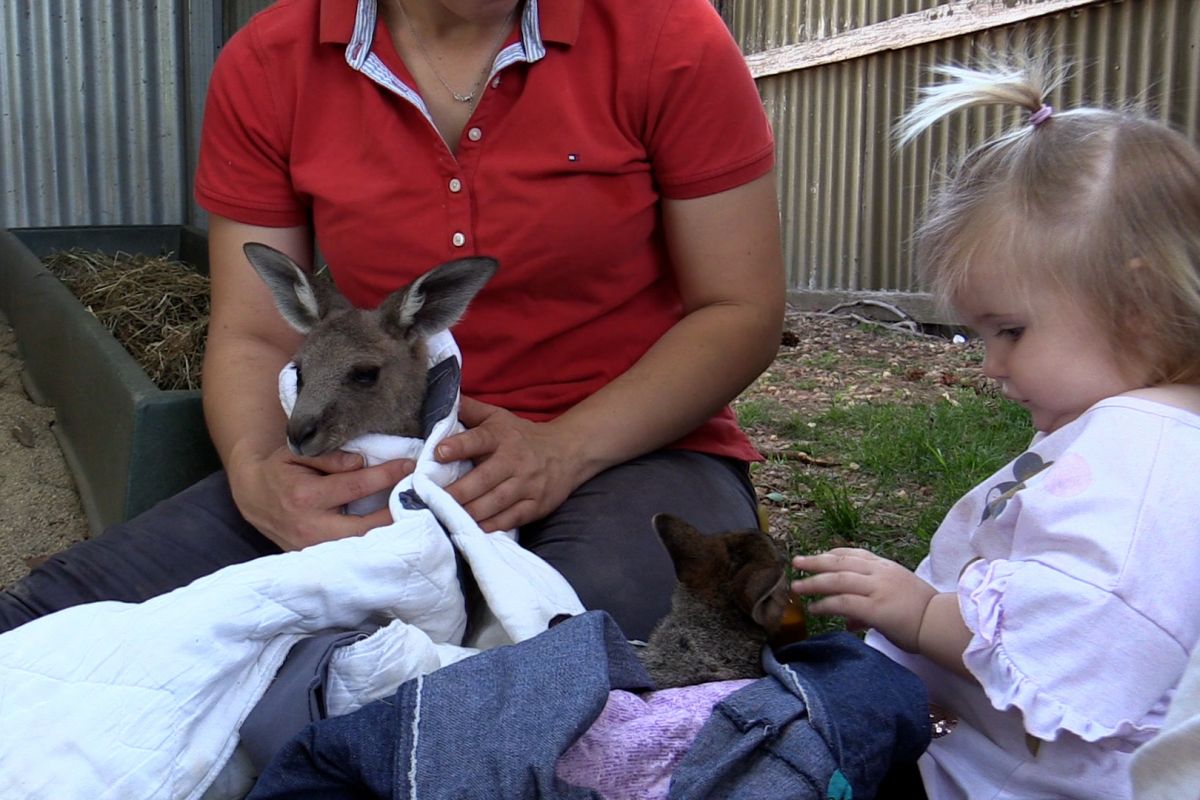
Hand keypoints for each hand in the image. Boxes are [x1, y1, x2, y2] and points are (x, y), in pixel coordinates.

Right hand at [228, 444, 414, 549]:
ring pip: (364, 547)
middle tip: (426, 498)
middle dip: (398, 513)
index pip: (354, 486)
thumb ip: (329, 457)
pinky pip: (356, 555)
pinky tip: (402, 537)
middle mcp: (311, 528)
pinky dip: (379, 548)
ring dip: (394, 535)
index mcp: (305, 497)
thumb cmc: (281, 471)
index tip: (411, 466)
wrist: (254, 498)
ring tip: (423, 519)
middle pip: (366, 527)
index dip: (385, 475)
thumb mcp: (297, 454)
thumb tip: (361, 463)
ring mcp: (315, 549)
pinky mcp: (320, 559)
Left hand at [435, 396, 581, 531]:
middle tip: (431, 500)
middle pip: (483, 479)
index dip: (458, 446)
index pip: (479, 439)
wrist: (568, 451)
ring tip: (446, 518)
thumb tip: (441, 399)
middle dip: (457, 492)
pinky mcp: (536, 505)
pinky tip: (473, 529)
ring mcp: (527, 484)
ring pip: (495, 502)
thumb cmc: (522, 435)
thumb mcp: (498, 416)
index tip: (438, 453)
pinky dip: (491, 526)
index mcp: (502, 436)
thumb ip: (470, 410)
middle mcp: (515, 460)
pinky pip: (511, 518)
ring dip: (469, 512)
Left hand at [790, 548, 935, 652]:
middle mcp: (880, 573)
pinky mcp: (875, 608)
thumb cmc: (924, 615)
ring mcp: (877, 589)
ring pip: (837, 580)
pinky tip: (815, 609)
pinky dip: (826, 604)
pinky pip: (843, 603)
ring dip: (814, 582)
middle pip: (840, 562)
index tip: (819, 556)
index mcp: (887, 567)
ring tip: (797, 587)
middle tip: (796, 563)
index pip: (855, 554)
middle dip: (816, 561)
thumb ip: (869, 607)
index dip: (833, 554)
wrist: (943, 624)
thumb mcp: (897, 600)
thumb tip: (848, 621)